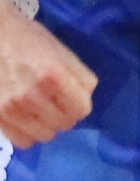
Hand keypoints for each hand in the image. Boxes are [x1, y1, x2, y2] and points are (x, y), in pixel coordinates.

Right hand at [0, 8, 92, 149]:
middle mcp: (32, 97)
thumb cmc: (26, 39)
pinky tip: (24, 118)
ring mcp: (11, 109)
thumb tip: (86, 97)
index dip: (79, 103)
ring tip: (38, 109)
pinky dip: (27, 132)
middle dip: (64, 113)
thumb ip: (79, 76)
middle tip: (53, 101)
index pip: (82, 110)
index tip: (72, 97)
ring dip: (46, 125)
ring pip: (45, 135)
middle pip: (64, 124)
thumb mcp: (60, 50)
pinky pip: (22, 141)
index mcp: (53, 77)